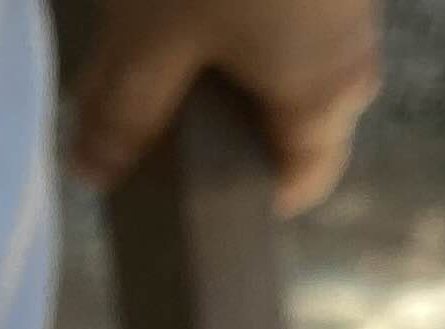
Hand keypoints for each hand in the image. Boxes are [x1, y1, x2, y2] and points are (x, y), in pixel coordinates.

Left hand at [68, 0, 380, 218]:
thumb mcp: (146, 42)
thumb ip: (121, 115)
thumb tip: (92, 173)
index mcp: (323, 97)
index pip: (301, 181)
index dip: (241, 194)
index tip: (183, 187)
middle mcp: (352, 51)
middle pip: (291, 113)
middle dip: (221, 116)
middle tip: (150, 104)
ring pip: (288, 49)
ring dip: (227, 51)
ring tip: (158, 29)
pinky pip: (287, 0)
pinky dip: (242, 5)